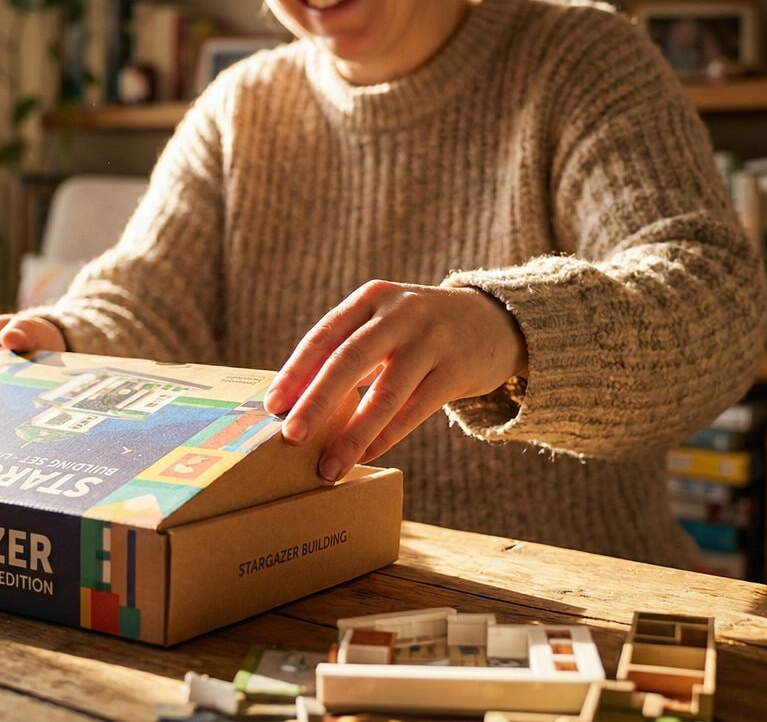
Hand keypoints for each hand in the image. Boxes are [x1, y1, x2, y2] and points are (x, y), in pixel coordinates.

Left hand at [264, 281, 526, 482]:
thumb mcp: (384, 323)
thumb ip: (347, 351)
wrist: (494, 321)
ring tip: (329, 468)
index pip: (324, 336)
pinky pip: (414, 410)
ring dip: (352, 436)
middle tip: (291, 437)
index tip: (272, 406)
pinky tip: (364, 456)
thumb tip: (295, 403)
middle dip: (316, 402)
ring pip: (385, 394)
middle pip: (349, 361)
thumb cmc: (419, 331)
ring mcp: (432, 340)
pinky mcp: (457, 370)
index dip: (296, 372)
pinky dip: (386, 437)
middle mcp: (400, 313)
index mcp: (372, 299)